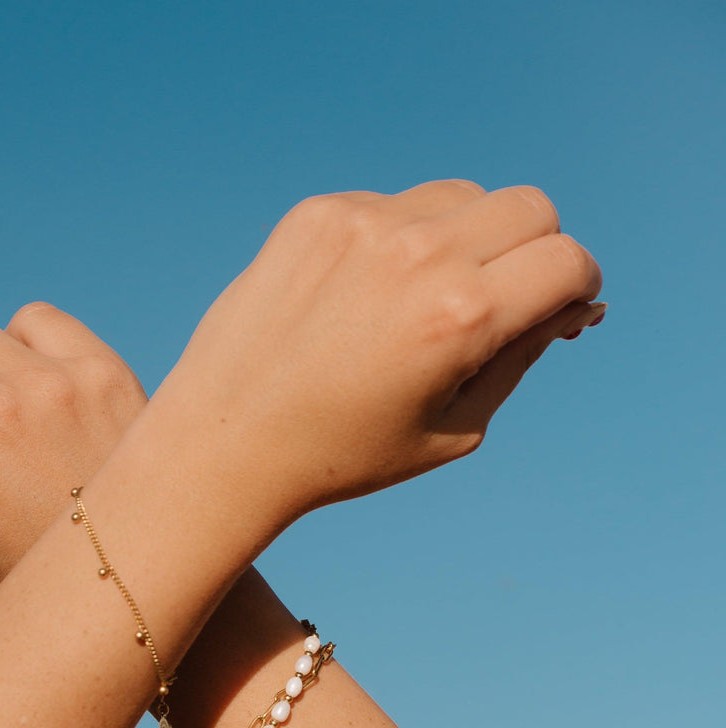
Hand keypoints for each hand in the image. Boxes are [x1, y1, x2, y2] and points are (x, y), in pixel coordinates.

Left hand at [151, 179, 603, 523]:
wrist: (226, 442)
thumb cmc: (345, 454)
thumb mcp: (455, 428)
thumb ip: (522, 356)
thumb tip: (566, 300)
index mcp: (461, 318)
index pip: (567, 261)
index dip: (577, 289)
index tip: (560, 312)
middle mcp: (418, 256)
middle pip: (529, 209)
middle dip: (535, 253)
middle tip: (505, 302)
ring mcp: (364, 225)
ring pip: (463, 197)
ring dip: (469, 239)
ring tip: (427, 305)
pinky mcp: (318, 214)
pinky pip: (395, 205)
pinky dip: (401, 242)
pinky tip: (364, 300)